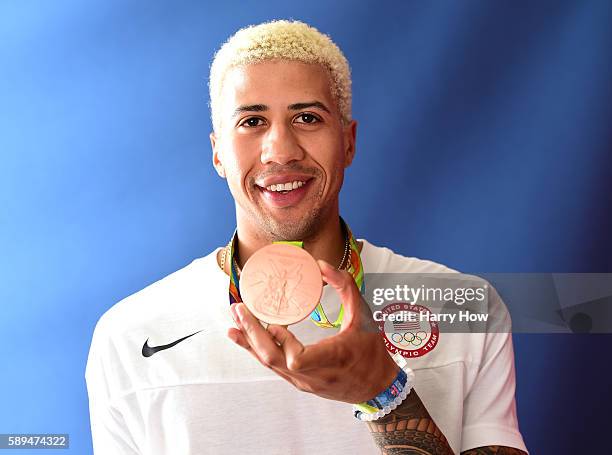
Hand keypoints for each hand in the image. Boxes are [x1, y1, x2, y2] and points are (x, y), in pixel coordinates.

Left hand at [227, 259, 398, 402]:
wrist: (376, 387)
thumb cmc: (371, 351)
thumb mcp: (364, 315)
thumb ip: (345, 287)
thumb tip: (321, 265)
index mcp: (333, 358)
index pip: (298, 360)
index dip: (284, 342)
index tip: (277, 325)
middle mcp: (315, 374)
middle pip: (274, 359)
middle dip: (252, 334)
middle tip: (239, 310)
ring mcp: (304, 382)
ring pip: (269, 365)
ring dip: (249, 341)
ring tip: (234, 320)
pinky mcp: (299, 383)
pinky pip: (273, 367)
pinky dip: (256, 350)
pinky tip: (241, 337)